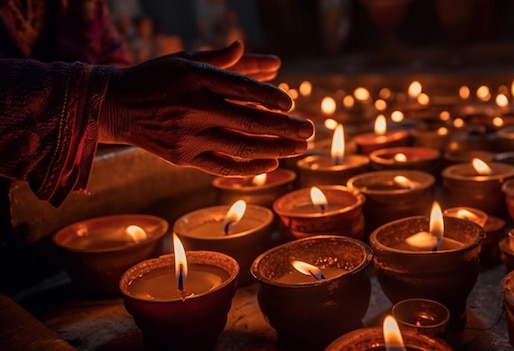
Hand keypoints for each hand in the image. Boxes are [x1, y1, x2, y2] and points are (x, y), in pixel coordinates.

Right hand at [99, 42, 312, 176]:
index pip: (241, 89)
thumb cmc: (156, 78)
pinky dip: (248, 167)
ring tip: (300, 148)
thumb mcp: (185, 60)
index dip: (269, 97)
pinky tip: (272, 163)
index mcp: (196, 78)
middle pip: (248, 121)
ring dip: (275, 148)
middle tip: (311, 130)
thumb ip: (222, 60)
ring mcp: (188, 136)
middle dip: (285, 128)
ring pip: (240, 146)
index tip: (291, 104)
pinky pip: (222, 166)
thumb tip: (251, 50)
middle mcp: (194, 107)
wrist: (114, 106)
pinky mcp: (182, 157)